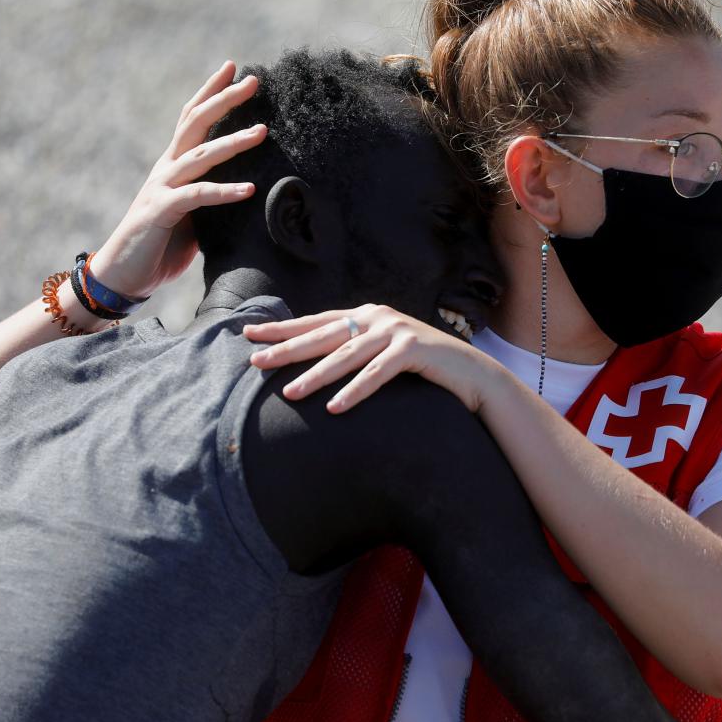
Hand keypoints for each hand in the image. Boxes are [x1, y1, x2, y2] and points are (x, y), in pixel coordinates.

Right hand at [90, 62, 267, 298]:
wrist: (124, 276)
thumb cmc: (160, 246)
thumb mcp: (193, 216)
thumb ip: (212, 198)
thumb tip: (249, 192)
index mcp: (173, 165)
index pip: (192, 118)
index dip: (211, 92)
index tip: (235, 68)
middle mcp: (166, 169)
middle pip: (196, 123)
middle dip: (224, 99)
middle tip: (254, 80)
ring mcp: (161, 188)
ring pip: (200, 156)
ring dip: (233, 142)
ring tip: (263, 131)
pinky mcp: (160, 212)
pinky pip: (197, 197)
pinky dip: (224, 191)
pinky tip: (249, 189)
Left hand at [244, 305, 504, 413]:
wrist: (472, 375)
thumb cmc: (424, 370)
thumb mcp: (384, 353)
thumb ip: (356, 351)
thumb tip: (314, 363)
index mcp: (367, 315)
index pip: (316, 322)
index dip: (283, 329)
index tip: (249, 335)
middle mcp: (378, 317)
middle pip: (323, 334)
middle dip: (287, 348)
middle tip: (256, 361)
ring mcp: (396, 331)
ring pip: (346, 355)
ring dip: (316, 375)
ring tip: (289, 393)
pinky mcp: (415, 350)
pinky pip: (378, 373)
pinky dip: (356, 390)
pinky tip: (335, 406)